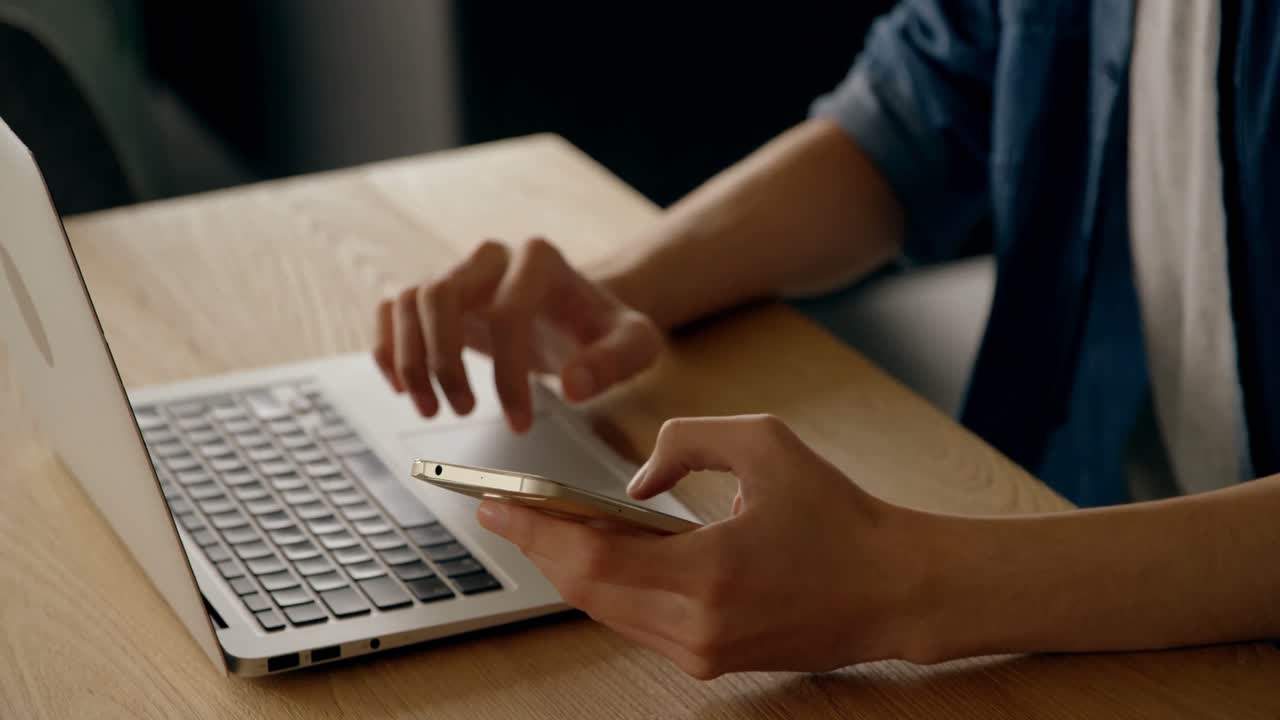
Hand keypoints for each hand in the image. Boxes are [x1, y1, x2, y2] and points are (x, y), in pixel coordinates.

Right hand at [373, 238, 662, 430]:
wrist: (578, 314)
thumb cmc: (603, 329)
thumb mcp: (634, 345)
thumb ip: (614, 362)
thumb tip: (575, 387)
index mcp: (540, 260)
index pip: (508, 312)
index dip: (508, 373)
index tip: (518, 421)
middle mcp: (491, 257)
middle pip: (441, 295)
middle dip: (445, 361)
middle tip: (464, 412)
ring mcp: (458, 272)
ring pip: (408, 301)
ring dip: (411, 361)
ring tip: (431, 409)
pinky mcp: (435, 294)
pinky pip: (391, 310)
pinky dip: (388, 349)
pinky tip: (404, 389)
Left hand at [476, 415, 936, 677]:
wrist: (897, 589)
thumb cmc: (841, 516)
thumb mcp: (766, 444)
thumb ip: (685, 444)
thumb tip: (634, 486)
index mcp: (710, 574)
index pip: (591, 559)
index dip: (534, 530)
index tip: (491, 502)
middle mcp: (698, 627)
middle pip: (585, 592)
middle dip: (537, 547)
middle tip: (501, 508)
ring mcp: (703, 652)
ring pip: (605, 611)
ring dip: (567, 568)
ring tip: (540, 524)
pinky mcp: (711, 660)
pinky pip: (635, 622)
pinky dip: (605, 586)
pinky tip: (594, 552)